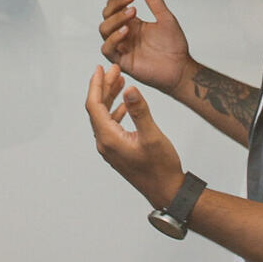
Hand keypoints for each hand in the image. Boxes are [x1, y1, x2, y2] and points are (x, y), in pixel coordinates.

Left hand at [86, 65, 183, 207]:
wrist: (167, 193)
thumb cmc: (162, 167)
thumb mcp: (152, 136)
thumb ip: (140, 111)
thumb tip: (129, 89)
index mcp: (108, 138)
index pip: (94, 105)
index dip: (96, 84)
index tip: (100, 68)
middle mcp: (104, 144)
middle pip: (97, 109)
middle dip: (104, 87)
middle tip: (114, 70)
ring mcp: (110, 149)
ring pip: (104, 117)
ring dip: (110, 98)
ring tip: (120, 82)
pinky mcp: (117, 151)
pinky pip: (110, 126)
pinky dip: (115, 111)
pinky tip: (125, 105)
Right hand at [98, 0, 191, 93]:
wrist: (180, 69)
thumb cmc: (174, 46)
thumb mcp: (166, 20)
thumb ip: (156, 3)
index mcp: (131, 24)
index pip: (115, 6)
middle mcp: (123, 34)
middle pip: (107, 15)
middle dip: (116, 4)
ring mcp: (121, 47)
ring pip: (104, 29)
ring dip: (115, 19)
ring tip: (132, 13)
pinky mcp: (122, 61)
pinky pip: (107, 49)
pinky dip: (113, 39)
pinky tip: (126, 31)